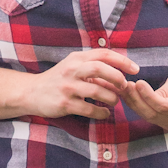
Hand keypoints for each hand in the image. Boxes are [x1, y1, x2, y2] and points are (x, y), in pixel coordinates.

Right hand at [22, 49, 139, 120]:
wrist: (32, 93)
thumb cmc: (58, 79)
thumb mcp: (73, 66)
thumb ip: (93, 67)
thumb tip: (120, 74)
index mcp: (77, 58)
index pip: (104, 54)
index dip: (122, 61)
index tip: (135, 69)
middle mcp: (72, 70)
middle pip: (101, 68)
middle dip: (117, 78)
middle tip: (124, 87)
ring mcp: (67, 87)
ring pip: (98, 91)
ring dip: (112, 98)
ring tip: (114, 102)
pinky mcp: (64, 104)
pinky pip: (90, 109)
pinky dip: (102, 112)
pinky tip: (104, 113)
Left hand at [120, 72, 167, 130]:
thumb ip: (165, 89)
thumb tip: (146, 94)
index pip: (163, 105)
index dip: (149, 96)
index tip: (138, 83)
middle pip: (152, 113)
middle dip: (136, 99)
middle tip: (126, 85)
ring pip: (147, 116)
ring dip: (133, 102)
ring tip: (123, 88)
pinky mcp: (162, 124)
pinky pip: (147, 116)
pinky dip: (136, 106)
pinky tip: (127, 96)